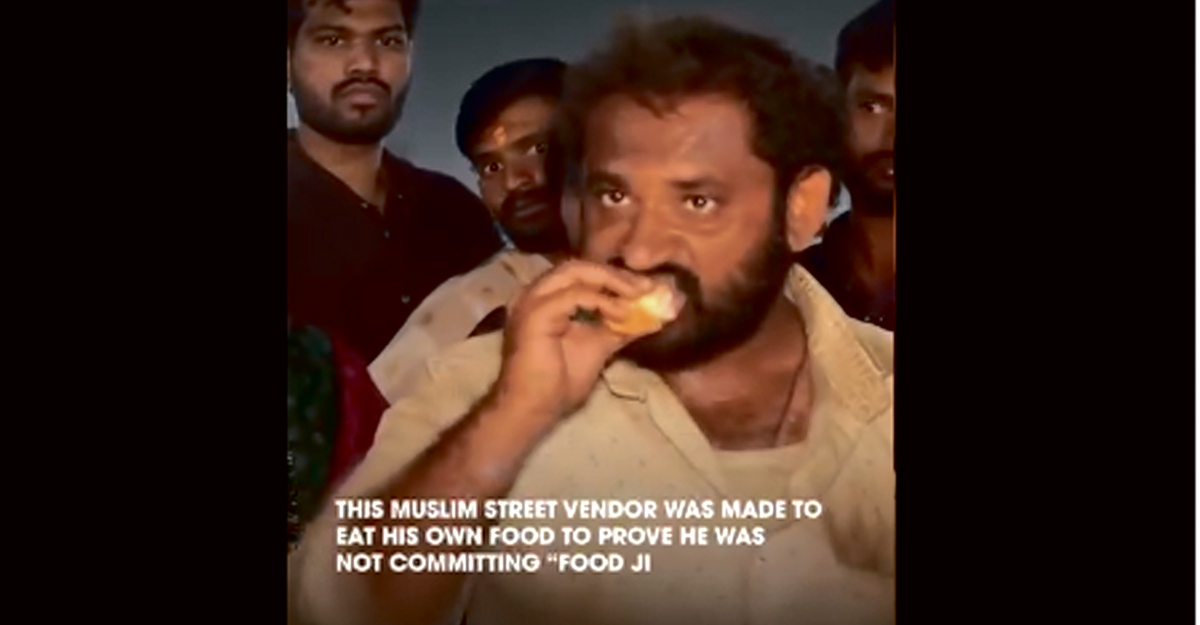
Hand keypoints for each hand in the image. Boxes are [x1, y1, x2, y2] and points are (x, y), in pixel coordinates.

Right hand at [490, 260, 657, 422]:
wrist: (534, 409)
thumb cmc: (559, 382)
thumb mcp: (599, 346)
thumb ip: (621, 327)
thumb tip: (652, 315)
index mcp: (546, 297)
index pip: (583, 273)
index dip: (616, 277)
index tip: (649, 287)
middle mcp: (535, 291)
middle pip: (581, 266)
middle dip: (618, 275)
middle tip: (647, 287)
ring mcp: (532, 299)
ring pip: (577, 272)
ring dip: (612, 282)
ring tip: (638, 296)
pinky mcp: (535, 312)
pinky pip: (575, 294)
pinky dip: (603, 301)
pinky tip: (621, 314)